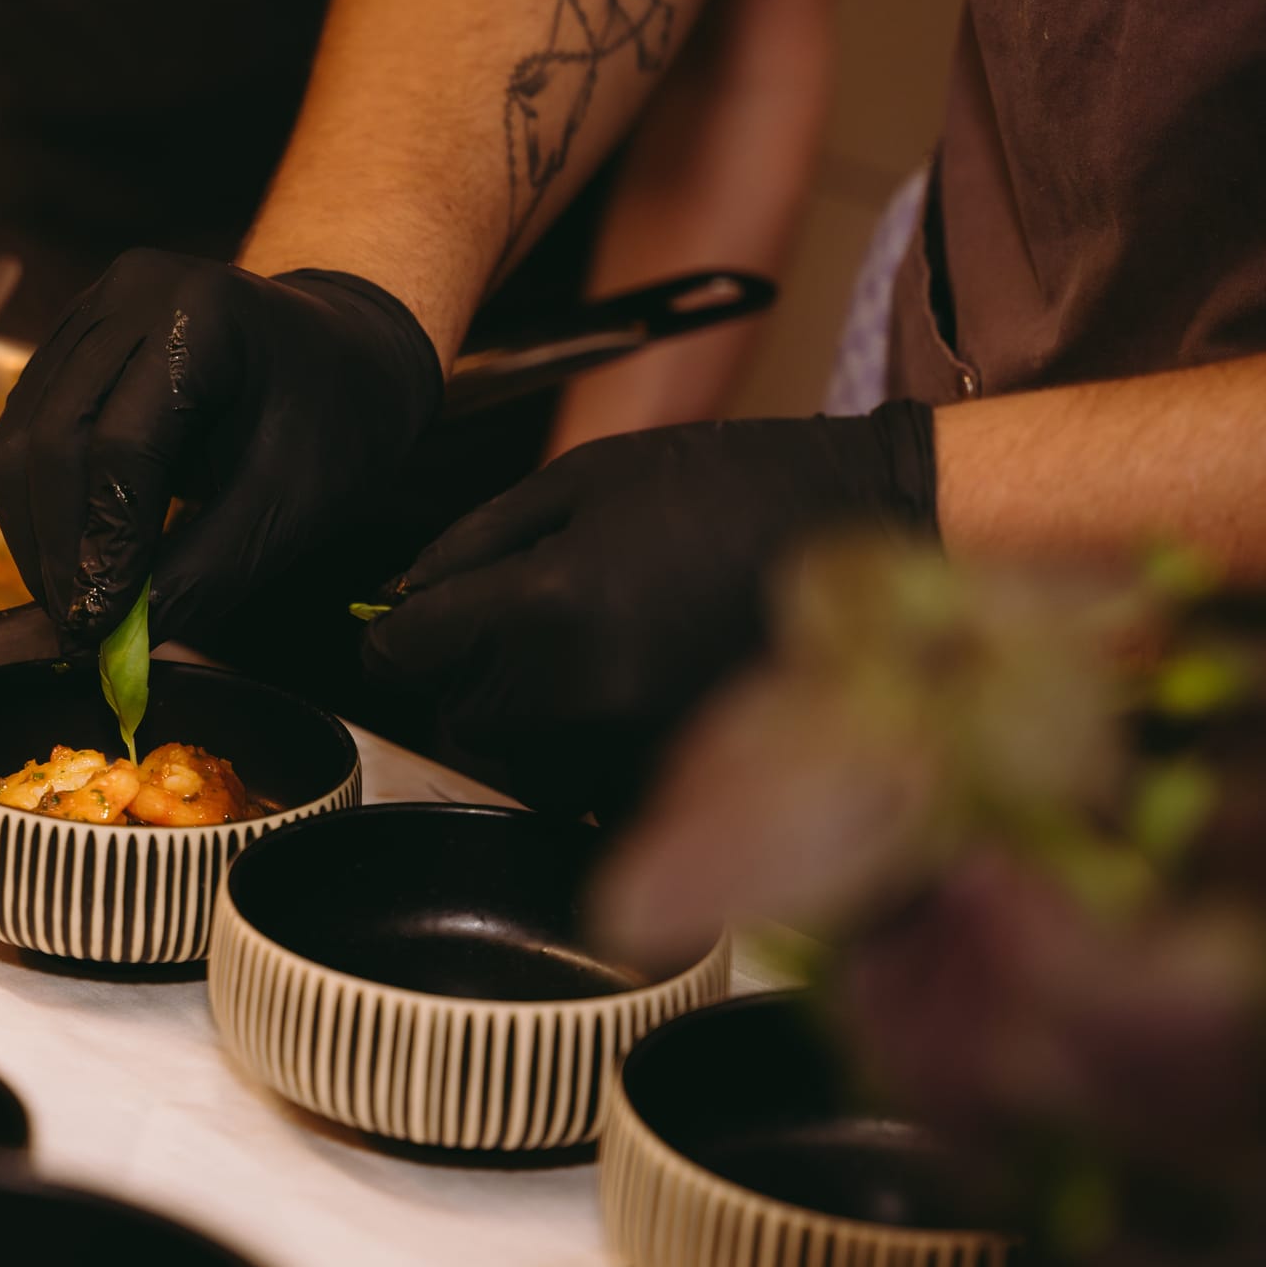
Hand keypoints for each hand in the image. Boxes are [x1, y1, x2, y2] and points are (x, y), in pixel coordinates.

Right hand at [0, 249, 442, 650]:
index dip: (105, 543)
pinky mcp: (66, 346)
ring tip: (75, 604)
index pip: (121, 443)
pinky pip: (21, 435)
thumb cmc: (336, 421)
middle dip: (57, 547)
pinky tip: (73, 558)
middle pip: (51, 437)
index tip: (104, 625)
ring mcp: (87, 313)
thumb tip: (121, 646)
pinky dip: (38, 509)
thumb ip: (209, 572)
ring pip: (18, 441)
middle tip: (78, 628)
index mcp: (200, 311)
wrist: (342, 354)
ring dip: (36, 536)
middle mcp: (126, 294)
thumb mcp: (295, 505)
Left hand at [362, 402, 938, 812]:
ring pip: (514, 763)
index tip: (405, 624)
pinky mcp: (683, 780)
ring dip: (521, 719)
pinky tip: (620, 692)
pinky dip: (582, 752)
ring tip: (579, 653)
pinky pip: (584, 788)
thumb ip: (477, 539)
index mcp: (547, 603)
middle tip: (515, 621)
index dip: (396, 634)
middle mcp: (581, 690)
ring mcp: (633, 745)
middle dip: (465, 672)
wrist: (869, 526)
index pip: (407, 654)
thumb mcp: (585, 478)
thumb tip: (400, 593)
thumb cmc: (726, 485)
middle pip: (457, 715)